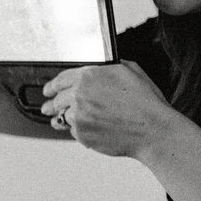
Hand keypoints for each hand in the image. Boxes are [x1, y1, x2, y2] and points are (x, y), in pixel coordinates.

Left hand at [40, 61, 177, 157]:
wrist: (153, 130)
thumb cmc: (146, 103)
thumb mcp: (130, 71)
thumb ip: (108, 67)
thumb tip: (101, 67)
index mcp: (89, 76)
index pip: (60, 80)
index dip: (51, 86)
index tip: (47, 91)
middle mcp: (79, 94)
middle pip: (57, 100)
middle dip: (52, 104)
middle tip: (49, 108)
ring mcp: (78, 115)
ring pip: (63, 117)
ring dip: (64, 118)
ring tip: (67, 121)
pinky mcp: (81, 134)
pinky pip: (74, 132)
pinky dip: (79, 131)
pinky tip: (93, 129)